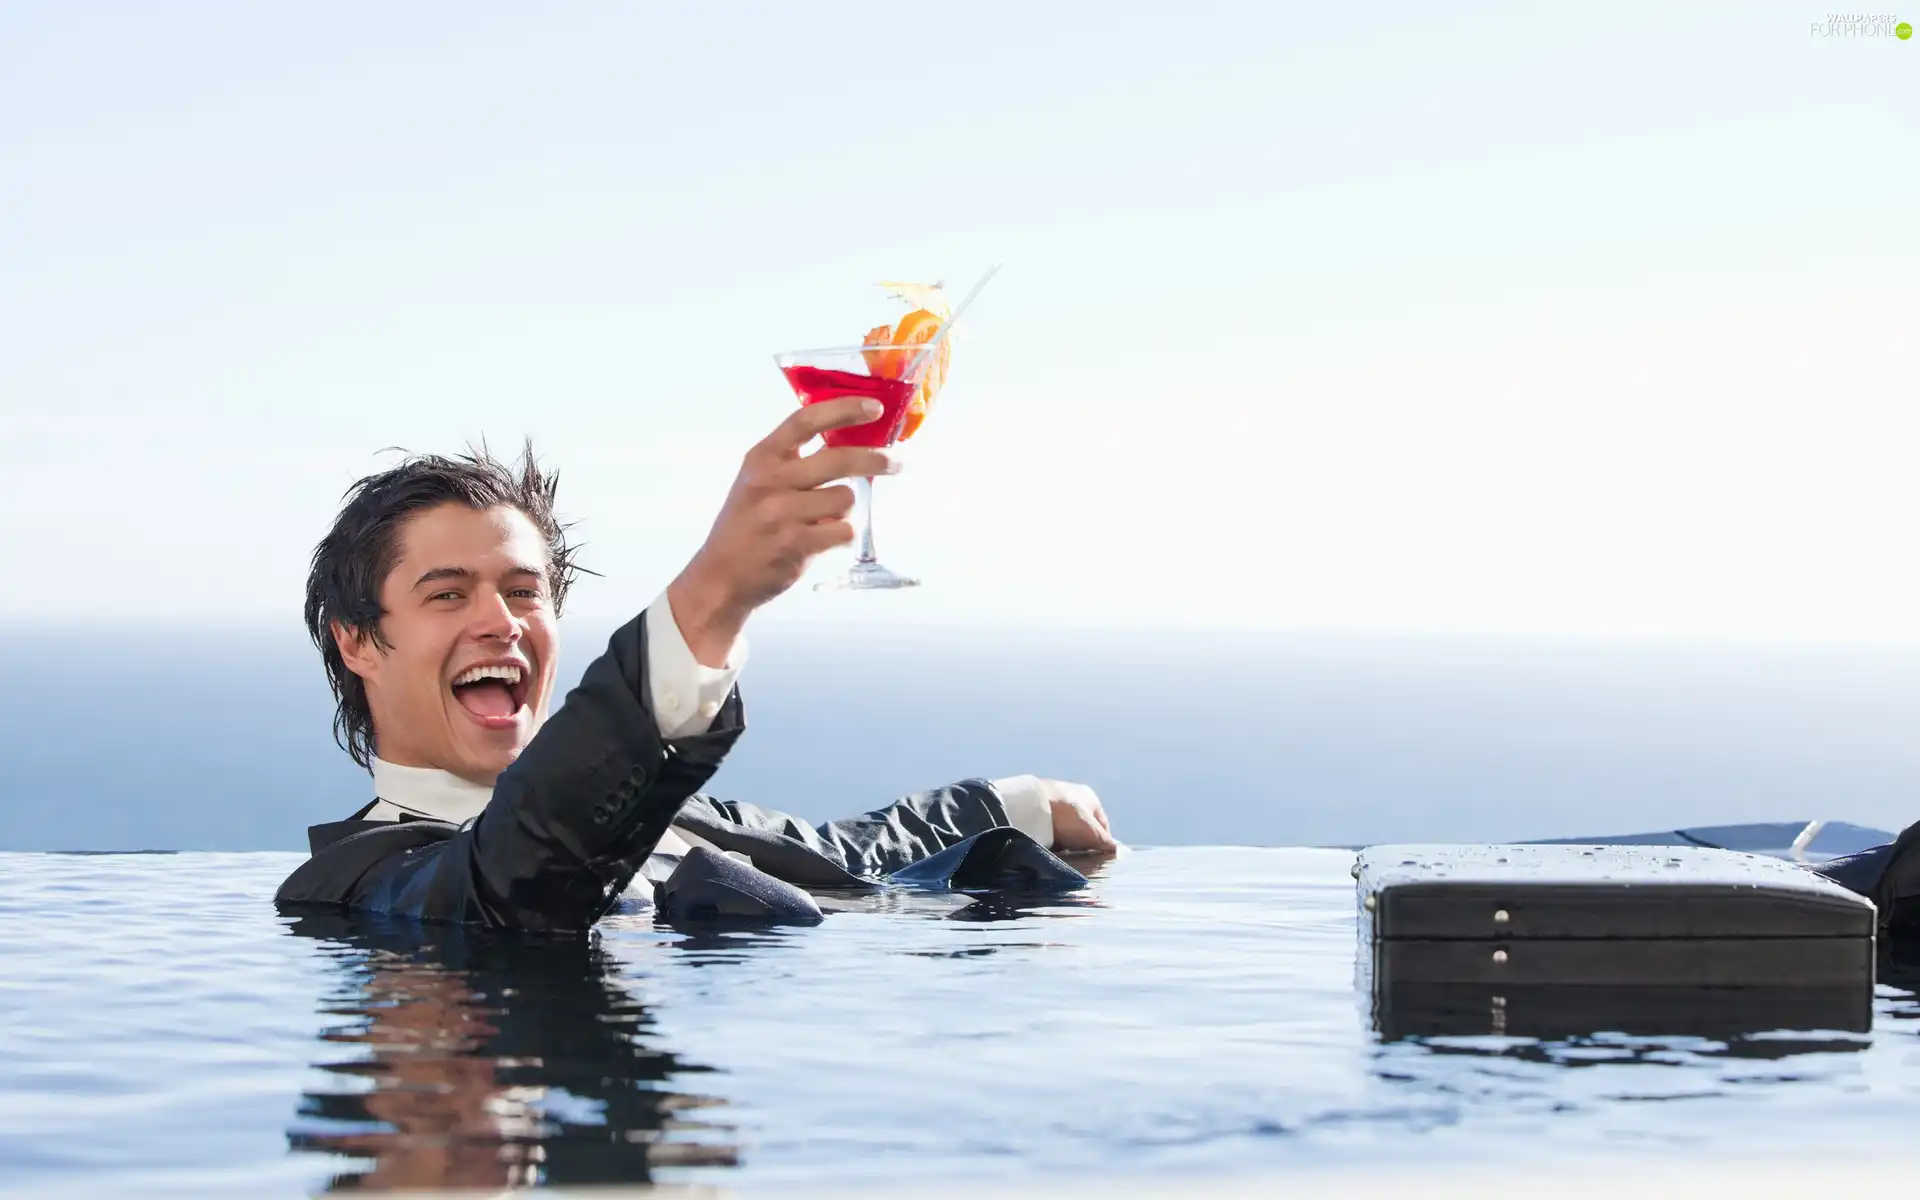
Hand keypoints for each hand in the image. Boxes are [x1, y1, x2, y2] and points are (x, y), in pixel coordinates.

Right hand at [668, 397, 899, 663]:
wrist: (720, 576)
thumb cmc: (746, 526)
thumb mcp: (758, 481)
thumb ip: (794, 461)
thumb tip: (850, 442)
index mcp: (762, 457)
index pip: (807, 419)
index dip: (844, 409)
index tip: (875, 407)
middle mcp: (771, 480)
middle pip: (839, 458)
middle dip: (876, 459)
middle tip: (895, 462)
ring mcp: (782, 513)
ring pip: (846, 498)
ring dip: (845, 509)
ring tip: (825, 520)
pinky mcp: (795, 544)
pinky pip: (843, 530)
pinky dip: (841, 535)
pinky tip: (822, 540)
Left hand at [1040, 779, 1118, 854]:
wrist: (1031, 807)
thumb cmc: (1069, 818)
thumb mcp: (1093, 833)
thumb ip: (1106, 843)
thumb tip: (1116, 851)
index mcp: (1090, 797)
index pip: (1103, 825)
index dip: (1102, 843)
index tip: (1098, 859)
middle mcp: (1072, 795)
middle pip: (1081, 827)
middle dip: (1080, 844)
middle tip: (1077, 858)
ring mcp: (1052, 800)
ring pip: (1063, 828)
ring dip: (1063, 842)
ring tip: (1059, 854)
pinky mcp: (1035, 807)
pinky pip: (1046, 827)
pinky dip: (1047, 838)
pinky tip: (1045, 847)